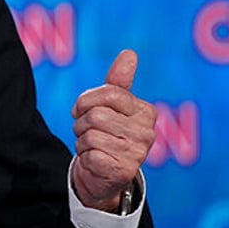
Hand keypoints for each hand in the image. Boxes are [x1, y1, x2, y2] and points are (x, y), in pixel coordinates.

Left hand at [70, 49, 156, 211]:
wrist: (102, 174)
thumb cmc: (106, 133)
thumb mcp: (111, 105)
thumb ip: (119, 81)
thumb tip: (130, 53)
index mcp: (146, 112)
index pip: (109, 93)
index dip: (86, 100)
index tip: (83, 109)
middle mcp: (147, 133)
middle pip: (95, 114)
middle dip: (82, 122)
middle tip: (89, 131)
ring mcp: (136, 154)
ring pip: (89, 132)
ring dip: (81, 138)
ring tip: (92, 145)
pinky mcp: (121, 170)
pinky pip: (88, 151)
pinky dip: (83, 154)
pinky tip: (94, 160)